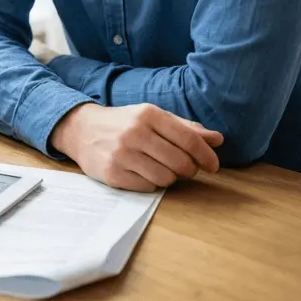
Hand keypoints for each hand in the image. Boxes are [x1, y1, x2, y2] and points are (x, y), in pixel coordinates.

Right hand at [50, 102, 223, 191]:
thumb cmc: (125, 123)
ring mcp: (122, 154)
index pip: (189, 140)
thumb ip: (185, 128)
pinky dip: (152, 183)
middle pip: (181, 162)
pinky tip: (144, 173)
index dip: (207, 156)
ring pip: (166, 178)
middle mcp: (135, 132)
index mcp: (149, 114)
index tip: (213, 166)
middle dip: (189, 170)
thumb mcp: (153, 118)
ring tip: (161, 169)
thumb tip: (218, 139)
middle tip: (186, 169)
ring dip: (170, 177)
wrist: (82, 130)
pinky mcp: (113, 173)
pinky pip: (148, 186)